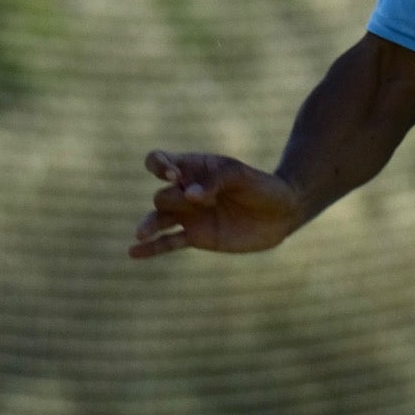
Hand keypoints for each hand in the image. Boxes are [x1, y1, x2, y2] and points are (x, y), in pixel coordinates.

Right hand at [130, 150, 307, 258]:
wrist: (281, 213)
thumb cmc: (261, 187)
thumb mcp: (241, 176)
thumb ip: (216, 181)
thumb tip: (190, 196)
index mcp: (192, 167)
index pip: (159, 161)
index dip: (160, 166)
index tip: (175, 175)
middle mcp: (184, 190)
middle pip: (162, 194)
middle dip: (173, 198)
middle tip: (199, 202)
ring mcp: (189, 215)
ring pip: (158, 218)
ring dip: (148, 225)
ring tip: (141, 234)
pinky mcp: (196, 237)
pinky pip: (168, 242)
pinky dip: (151, 248)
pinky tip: (132, 253)